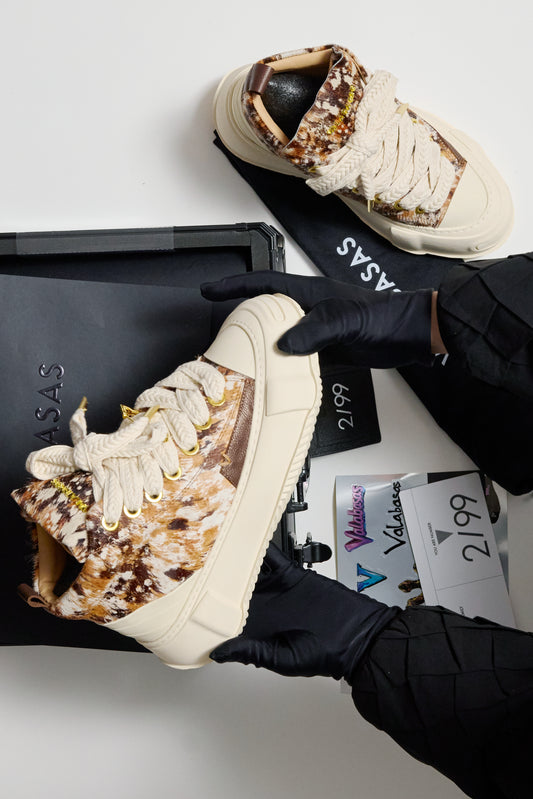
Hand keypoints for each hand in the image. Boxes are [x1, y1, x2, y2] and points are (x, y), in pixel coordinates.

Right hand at [201, 271, 434, 367]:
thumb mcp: (344, 320)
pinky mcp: (326, 350)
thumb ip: (314, 330)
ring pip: (279, 337)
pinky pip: (296, 358)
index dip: (234, 286)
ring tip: (239, 360)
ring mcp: (316, 330)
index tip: (209, 290)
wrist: (409, 335)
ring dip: (261, 347)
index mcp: (308, 293)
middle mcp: (308, 310)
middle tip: (220, 333)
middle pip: (266, 311)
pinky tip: (273, 378)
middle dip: (242, 318)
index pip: (263, 284)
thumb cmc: (382, 317)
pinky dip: (283, 366)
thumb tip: (283, 345)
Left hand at [210, 543, 396, 681]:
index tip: (186, 598)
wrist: (355, 634)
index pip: (223, 617)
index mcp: (255, 629)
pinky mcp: (291, 574)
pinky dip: (261, 545)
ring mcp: (275, 588)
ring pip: (247, 568)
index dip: (205, 608)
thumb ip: (251, 653)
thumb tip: (218, 653)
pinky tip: (248, 535)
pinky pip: (273, 556)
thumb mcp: (282, 658)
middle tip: (193, 561)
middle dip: (214, 576)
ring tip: (216, 542)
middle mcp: (261, 606)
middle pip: (230, 588)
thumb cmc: (322, 654)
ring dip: (235, 557)